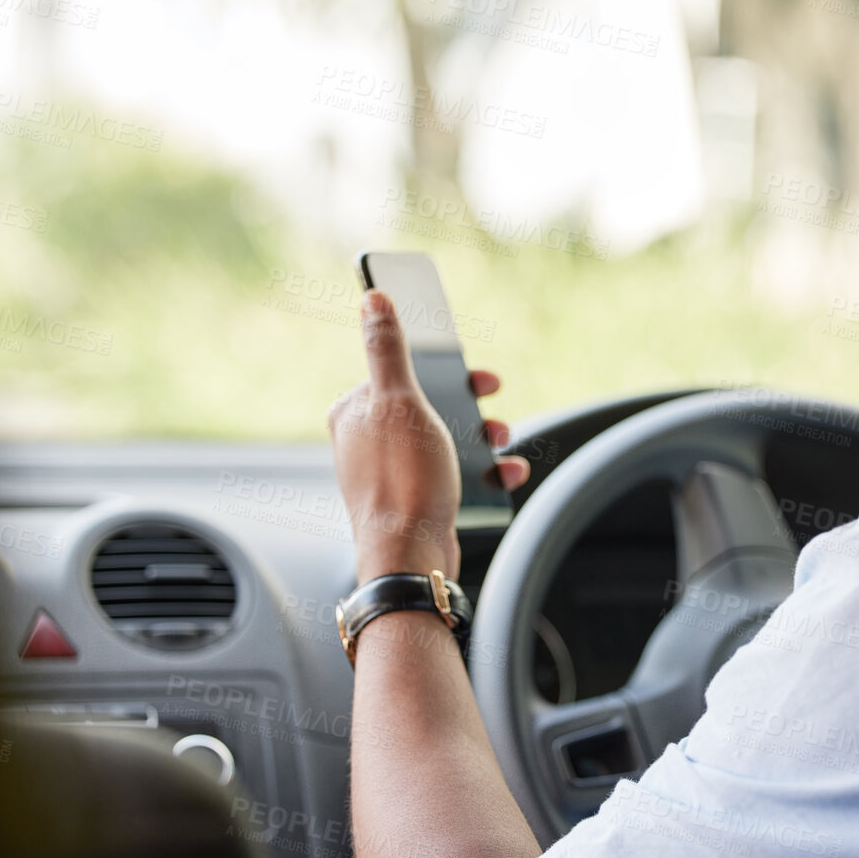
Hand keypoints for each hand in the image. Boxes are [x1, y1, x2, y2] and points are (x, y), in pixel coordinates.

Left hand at [327, 289, 530, 583]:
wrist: (412, 557)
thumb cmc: (403, 480)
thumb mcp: (400, 402)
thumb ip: (388, 349)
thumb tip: (373, 300)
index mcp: (356, 410)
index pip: (399, 371)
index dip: (441, 368)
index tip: (474, 371)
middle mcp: (368, 440)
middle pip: (429, 404)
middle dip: (469, 404)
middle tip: (492, 405)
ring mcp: (393, 471)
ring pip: (446, 439)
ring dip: (481, 437)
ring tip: (501, 441)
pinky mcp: (416, 498)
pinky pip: (454, 472)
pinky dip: (482, 469)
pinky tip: (502, 472)